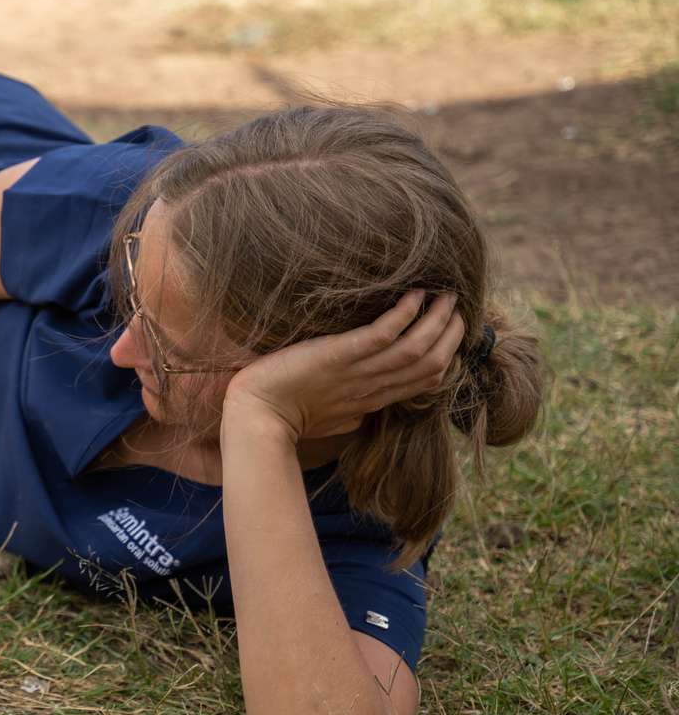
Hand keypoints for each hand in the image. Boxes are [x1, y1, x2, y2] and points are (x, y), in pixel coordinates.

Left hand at [222, 291, 463, 443]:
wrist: (256, 418)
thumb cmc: (284, 416)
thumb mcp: (327, 420)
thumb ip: (348, 415)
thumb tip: (358, 416)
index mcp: (371, 401)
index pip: (423, 381)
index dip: (445, 356)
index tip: (451, 333)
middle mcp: (372, 388)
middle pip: (430, 364)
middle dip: (450, 335)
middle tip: (458, 308)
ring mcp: (357, 372)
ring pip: (416, 349)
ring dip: (437, 320)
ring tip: (447, 296)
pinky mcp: (339, 356)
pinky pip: (383, 335)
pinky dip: (404, 314)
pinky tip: (415, 295)